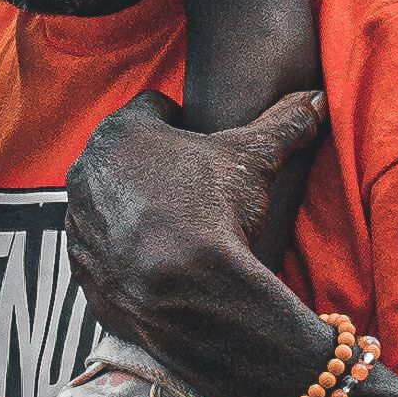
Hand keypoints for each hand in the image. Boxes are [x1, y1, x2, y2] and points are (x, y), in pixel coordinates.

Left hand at [64, 88, 331, 396]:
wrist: (192, 298)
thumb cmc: (217, 214)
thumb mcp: (256, 159)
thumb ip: (285, 123)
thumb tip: (319, 98)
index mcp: (120, 132)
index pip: (153, 107)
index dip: (183, 123)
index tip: (203, 146)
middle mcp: (87, 171)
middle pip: (126, 154)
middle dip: (155, 165)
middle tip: (195, 189)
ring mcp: (78, 223)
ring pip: (110, 200)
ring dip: (135, 207)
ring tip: (178, 227)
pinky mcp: (80, 267)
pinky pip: (102, 248)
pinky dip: (124, 250)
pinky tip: (159, 261)